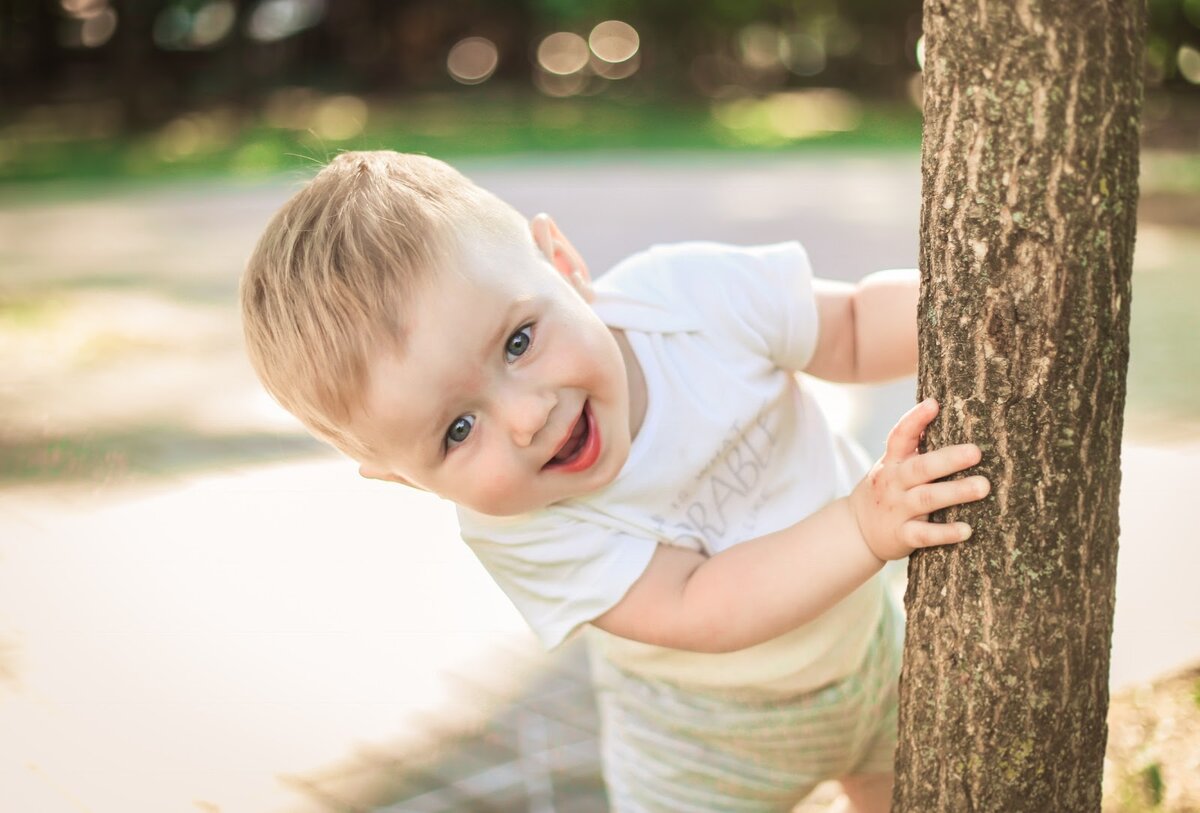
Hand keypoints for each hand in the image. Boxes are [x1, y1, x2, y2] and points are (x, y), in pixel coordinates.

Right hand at [849, 398, 989, 561]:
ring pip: (927, 498)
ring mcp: (896, 509)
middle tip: (976, 452)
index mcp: (892, 463)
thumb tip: (944, 412)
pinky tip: (967, 530)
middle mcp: (893, 483)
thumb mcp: (891, 467)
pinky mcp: (902, 535)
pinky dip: (945, 533)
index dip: (914, 420)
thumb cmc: (887, 491)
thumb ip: (913, 448)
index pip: (899, 437)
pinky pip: (924, 534)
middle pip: (920, 468)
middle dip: (948, 459)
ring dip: (955, 492)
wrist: (856, 530)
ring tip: (983, 486)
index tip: (933, 404)